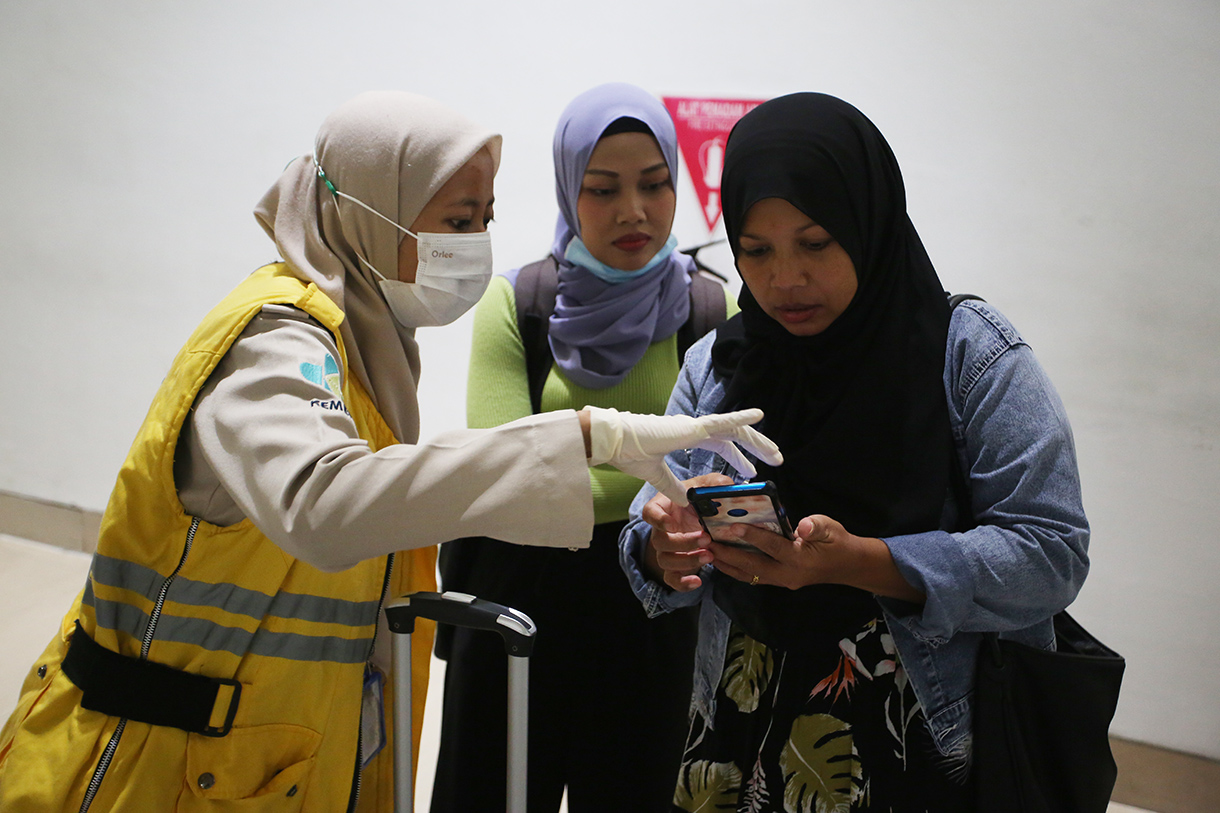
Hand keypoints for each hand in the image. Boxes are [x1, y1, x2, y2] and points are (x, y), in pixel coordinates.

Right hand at [585, 407, 782, 505]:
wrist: (614, 441)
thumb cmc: (629, 453)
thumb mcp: (657, 478)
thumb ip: (673, 489)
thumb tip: (686, 503)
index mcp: (687, 438)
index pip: (720, 446)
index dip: (737, 458)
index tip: (751, 472)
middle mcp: (695, 430)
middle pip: (734, 438)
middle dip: (755, 449)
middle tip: (775, 460)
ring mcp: (695, 426)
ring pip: (735, 432)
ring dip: (757, 441)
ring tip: (776, 453)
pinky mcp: (693, 428)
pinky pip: (724, 422)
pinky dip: (742, 418)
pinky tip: (760, 416)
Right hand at [641, 473, 731, 590]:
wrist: (702, 517)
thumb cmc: (699, 498)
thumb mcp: (707, 486)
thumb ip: (715, 483)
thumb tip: (725, 485)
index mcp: (664, 507)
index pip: (650, 513)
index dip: (657, 520)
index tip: (672, 524)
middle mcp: (661, 529)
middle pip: (660, 541)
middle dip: (683, 543)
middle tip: (706, 539)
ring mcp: (667, 549)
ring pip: (666, 560)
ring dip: (687, 560)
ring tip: (709, 555)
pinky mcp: (676, 565)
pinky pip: (671, 578)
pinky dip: (682, 583)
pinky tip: (697, 581)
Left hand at [707, 514, 925, 602]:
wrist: (847, 565)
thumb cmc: (837, 541)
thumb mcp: (830, 527)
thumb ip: (816, 526)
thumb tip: (803, 525)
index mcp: (800, 558)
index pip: (771, 547)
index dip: (751, 536)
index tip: (730, 526)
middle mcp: (787, 574)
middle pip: (752, 566)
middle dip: (728, 555)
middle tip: (707, 543)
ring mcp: (782, 581)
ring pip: (749, 575)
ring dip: (727, 565)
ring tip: (707, 552)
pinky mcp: (778, 581)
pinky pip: (753, 577)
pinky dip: (736, 569)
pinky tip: (722, 559)